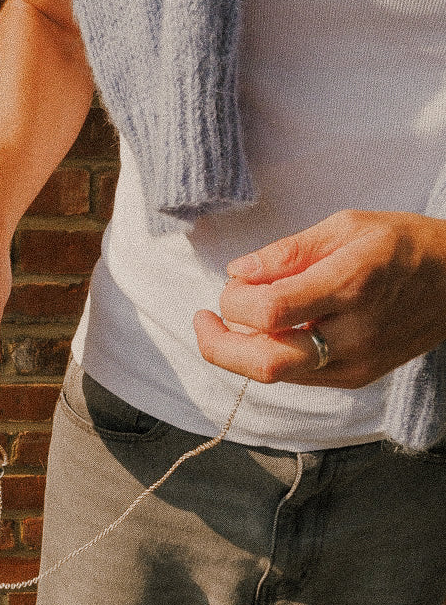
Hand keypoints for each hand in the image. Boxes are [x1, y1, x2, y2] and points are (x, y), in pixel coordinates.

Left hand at [193, 209, 445, 387]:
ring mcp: (357, 364)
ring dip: (241, 351)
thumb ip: (287, 253)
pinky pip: (297, 376)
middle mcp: (354, 334)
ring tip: (237, 318)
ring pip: (276, 375)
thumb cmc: (402, 243)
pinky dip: (272, 354)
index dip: (234, 301)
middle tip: (204, 319)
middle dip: (219, 345)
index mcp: (351, 285)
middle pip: (265, 363)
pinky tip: (273, 330)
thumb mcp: (345, 226)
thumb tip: (238, 273)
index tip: (231, 283)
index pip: (269, 311)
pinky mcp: (356, 378)